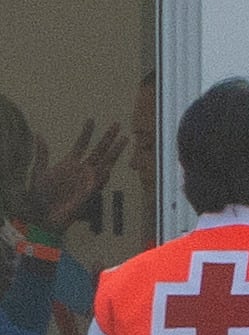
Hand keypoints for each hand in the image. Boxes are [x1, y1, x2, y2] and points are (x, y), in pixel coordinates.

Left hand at [13, 120, 127, 238]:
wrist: (42, 215)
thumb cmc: (40, 196)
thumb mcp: (38, 172)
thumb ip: (42, 155)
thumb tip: (39, 135)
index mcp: (69, 165)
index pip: (81, 145)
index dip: (86, 133)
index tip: (91, 120)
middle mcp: (82, 171)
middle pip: (99, 150)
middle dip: (108, 137)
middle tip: (117, 124)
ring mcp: (87, 180)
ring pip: (105, 162)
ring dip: (114, 151)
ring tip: (124, 139)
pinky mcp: (88, 192)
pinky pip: (98, 182)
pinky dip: (102, 175)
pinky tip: (107, 167)